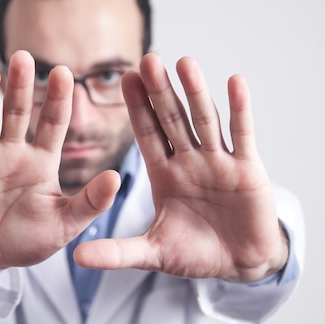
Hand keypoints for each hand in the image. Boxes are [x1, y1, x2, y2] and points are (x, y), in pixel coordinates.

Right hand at [0, 50, 119, 276]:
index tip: (65, 73)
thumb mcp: (63, 225)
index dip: (58, 99)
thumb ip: (89, 203)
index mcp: (42, 161)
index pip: (53, 123)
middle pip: (19, 112)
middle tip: (25, 58)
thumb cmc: (26, 241)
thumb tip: (116, 178)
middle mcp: (13, 151)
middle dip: (21, 86)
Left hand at [74, 54, 287, 282]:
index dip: (137, 108)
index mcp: (164, 174)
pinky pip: (242, 135)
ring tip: (184, 63)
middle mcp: (189, 161)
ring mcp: (218, 162)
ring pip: (205, 121)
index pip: (147, 134)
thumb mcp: (153, 253)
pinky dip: (240, 110)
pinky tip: (235, 82)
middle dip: (160, 92)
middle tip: (148, 59)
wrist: (239, 263)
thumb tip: (76, 257)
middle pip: (172, 120)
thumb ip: (117, 252)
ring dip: (195, 93)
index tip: (124, 79)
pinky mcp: (248, 169)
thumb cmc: (196, 254)